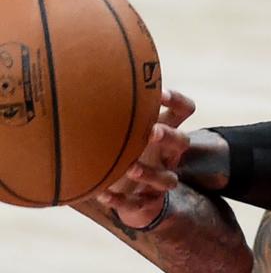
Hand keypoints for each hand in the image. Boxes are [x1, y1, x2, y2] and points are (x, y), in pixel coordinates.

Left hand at [97, 90, 195, 228]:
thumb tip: (83, 69)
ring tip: (131, 168)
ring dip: (151, 173)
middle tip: (151, 131)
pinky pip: (136, 204)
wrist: (128, 192)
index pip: (185, 109)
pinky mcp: (145, 203)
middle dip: (168, 136)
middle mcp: (168, 155)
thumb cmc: (123, 147)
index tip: (158, 93)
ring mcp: (159, 179)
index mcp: (165, 130)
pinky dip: (120, 200)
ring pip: (169, 179)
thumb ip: (113, 106)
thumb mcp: (123, 125)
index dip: (176, 100)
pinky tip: (102, 194)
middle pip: (182, 141)